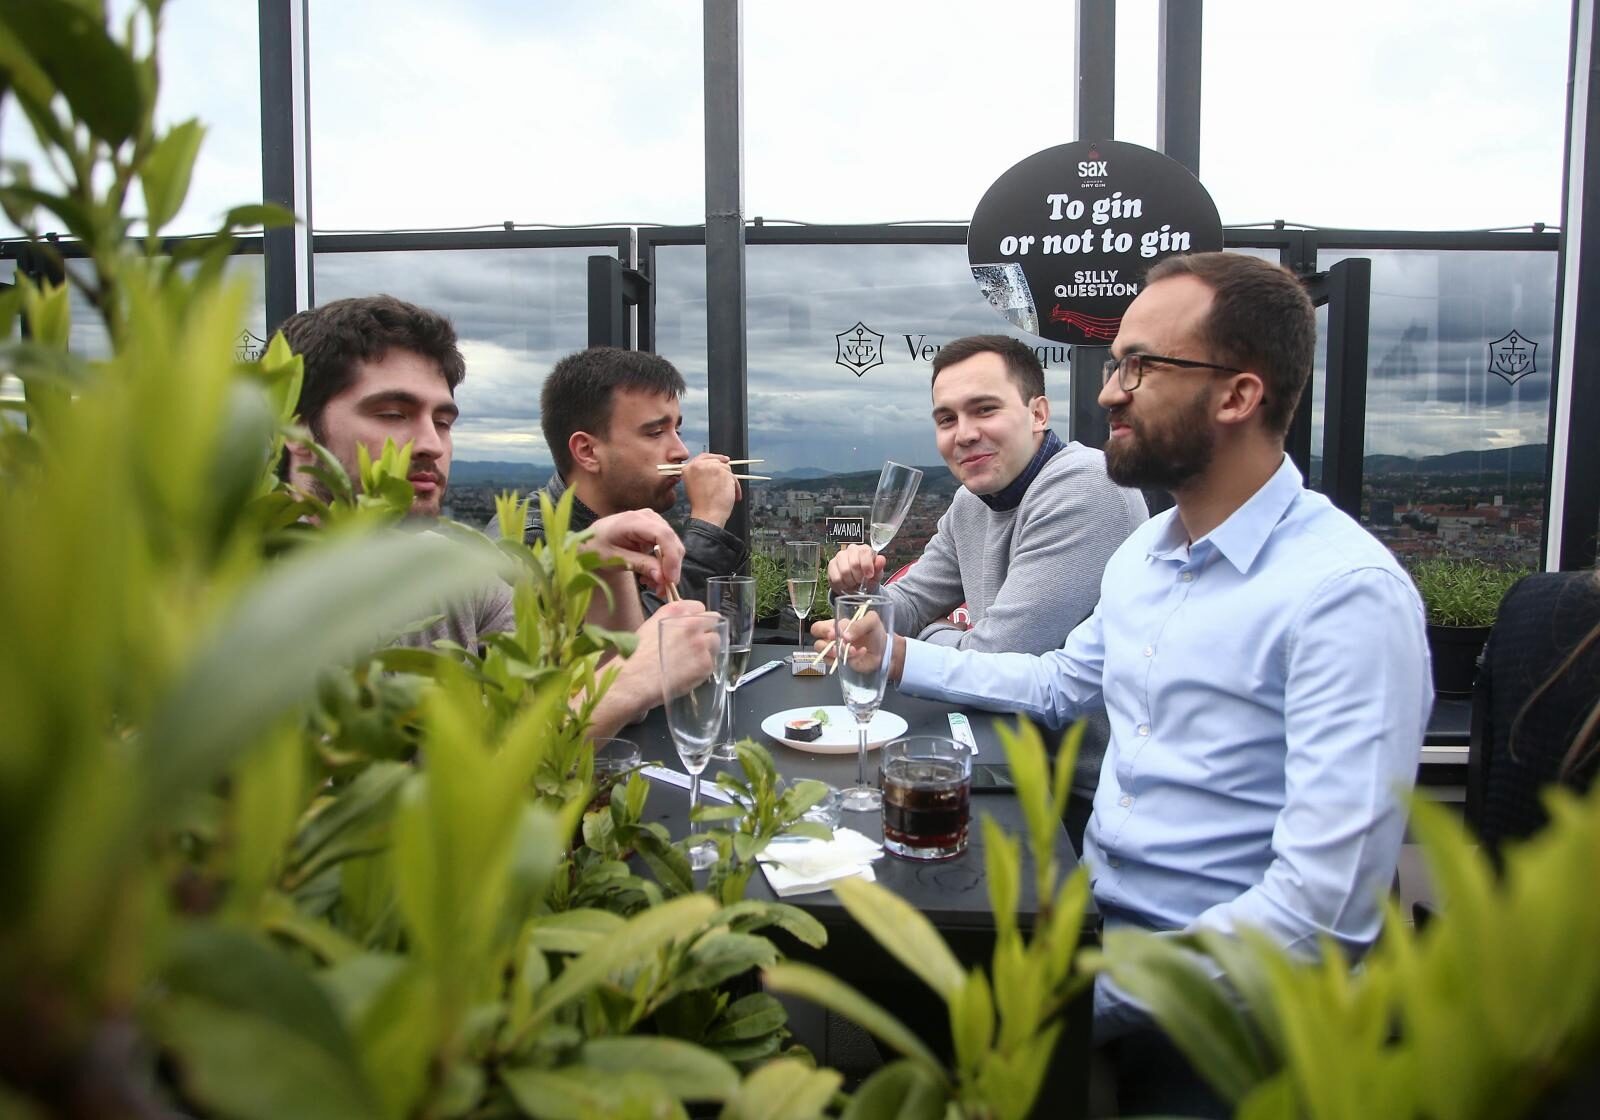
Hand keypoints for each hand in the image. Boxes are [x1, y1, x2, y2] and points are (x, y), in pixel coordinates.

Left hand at [584, 509, 683, 597]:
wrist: (592, 539)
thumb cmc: (598, 547)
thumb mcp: (615, 559)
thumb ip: (640, 565)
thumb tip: (663, 577)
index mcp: (633, 520)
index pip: (663, 535)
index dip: (671, 558)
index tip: (670, 580)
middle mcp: (648, 517)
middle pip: (672, 542)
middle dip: (671, 568)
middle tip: (661, 590)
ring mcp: (654, 521)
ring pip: (673, 547)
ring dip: (667, 569)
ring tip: (652, 585)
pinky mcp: (656, 529)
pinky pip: (668, 549)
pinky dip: (663, 565)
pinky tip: (651, 576)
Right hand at [596, 600, 714, 730]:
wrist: (634, 678)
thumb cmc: (636, 655)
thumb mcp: (652, 626)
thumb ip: (672, 621)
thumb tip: (684, 625)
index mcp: (678, 611)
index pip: (700, 607)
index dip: (696, 618)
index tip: (692, 627)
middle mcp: (693, 623)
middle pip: (713, 621)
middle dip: (706, 630)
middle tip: (696, 644)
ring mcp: (702, 643)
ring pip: (716, 641)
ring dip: (707, 649)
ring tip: (691, 660)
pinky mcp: (706, 663)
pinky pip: (712, 662)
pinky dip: (703, 667)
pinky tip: (688, 672)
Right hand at [680, 453, 739, 526]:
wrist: (707, 515)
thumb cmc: (702, 505)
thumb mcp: (695, 485)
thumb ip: (702, 473)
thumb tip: (716, 467)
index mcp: (688, 468)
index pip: (704, 457)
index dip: (715, 458)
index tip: (724, 460)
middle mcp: (697, 465)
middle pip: (716, 461)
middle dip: (723, 472)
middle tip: (725, 484)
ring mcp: (710, 467)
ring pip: (726, 468)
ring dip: (730, 481)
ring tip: (727, 493)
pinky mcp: (722, 471)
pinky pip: (733, 476)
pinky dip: (735, 486)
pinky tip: (731, 495)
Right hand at [810, 611, 902, 680]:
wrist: (885, 650)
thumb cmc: (876, 633)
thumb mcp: (872, 621)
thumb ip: (859, 624)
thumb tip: (845, 636)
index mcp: (836, 626)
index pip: (819, 628)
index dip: (823, 631)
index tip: (834, 634)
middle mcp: (833, 640)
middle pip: (817, 643)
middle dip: (826, 646)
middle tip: (840, 645)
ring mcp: (836, 653)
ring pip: (824, 655)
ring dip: (838, 653)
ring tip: (853, 650)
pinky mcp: (841, 663)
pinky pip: (836, 664)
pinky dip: (848, 659)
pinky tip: (859, 654)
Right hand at [826, 543, 884, 592]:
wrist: (857, 585)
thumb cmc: (868, 577)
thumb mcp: (877, 574)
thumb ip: (879, 567)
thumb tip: (881, 559)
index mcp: (864, 549)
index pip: (864, 552)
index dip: (867, 565)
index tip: (869, 576)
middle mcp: (852, 549)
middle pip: (854, 563)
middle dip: (858, 577)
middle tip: (860, 582)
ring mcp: (840, 556)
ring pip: (844, 571)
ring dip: (850, 582)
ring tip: (853, 583)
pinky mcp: (831, 564)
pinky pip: (836, 578)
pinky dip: (842, 585)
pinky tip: (846, 584)